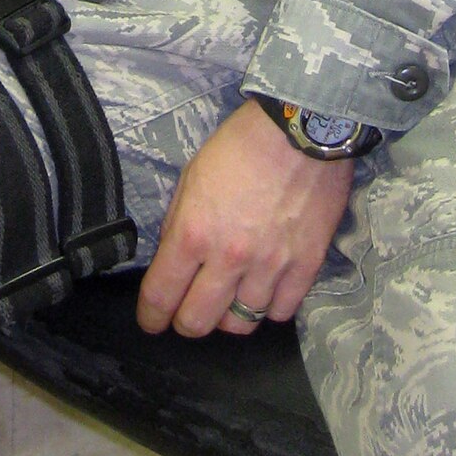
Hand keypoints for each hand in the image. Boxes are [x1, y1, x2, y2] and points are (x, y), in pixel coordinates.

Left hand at [136, 99, 353, 337]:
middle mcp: (229, 258)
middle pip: (198, 322)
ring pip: (241, 325)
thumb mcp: (191, 177)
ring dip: (228, 317)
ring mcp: (270, 267)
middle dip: (185, 324)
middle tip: (186, 315)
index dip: (151, 316)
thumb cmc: (239, 146)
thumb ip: (179, 223)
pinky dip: (267, 308)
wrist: (301, 131)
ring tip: (227, 301)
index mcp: (193, 232)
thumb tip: (173, 260)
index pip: (162, 295)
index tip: (151, 321)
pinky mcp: (305, 267)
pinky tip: (262, 291)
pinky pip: (280, 312)